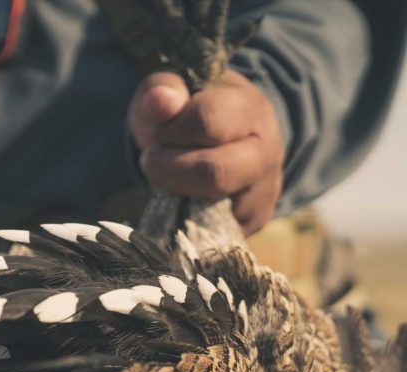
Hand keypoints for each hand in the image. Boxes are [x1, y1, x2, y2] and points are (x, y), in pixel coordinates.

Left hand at [128, 70, 284, 234]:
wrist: (223, 136)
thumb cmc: (191, 110)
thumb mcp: (173, 89)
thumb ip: (162, 90)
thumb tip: (160, 102)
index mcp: (249, 110)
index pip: (206, 123)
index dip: (169, 130)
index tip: (160, 130)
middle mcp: (266, 154)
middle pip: (213, 174)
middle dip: (166, 169)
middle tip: (153, 160)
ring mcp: (263, 194)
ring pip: (210, 211)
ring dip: (175, 195)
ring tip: (170, 176)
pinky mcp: (251, 225)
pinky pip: (210, 234)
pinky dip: (184, 220)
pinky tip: (181, 198)